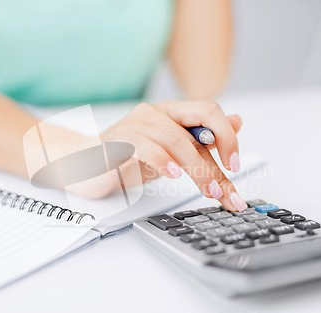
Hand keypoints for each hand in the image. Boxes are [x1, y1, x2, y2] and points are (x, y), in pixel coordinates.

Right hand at [66, 101, 247, 211]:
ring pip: (175, 138)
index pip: (210, 112)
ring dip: (196, 168)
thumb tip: (237, 121)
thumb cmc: (126, 158)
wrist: (82, 165)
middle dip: (220, 154)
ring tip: (206, 191)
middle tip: (226, 188)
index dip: (228, 136)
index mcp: (171, 113)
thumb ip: (202, 140)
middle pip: (199, 121)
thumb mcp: (172, 153)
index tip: (235, 166)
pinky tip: (172, 174)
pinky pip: (144, 146)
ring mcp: (135, 125)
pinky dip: (162, 160)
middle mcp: (155, 113)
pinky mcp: (117, 142)